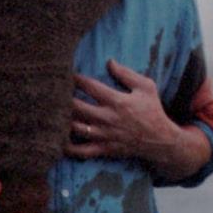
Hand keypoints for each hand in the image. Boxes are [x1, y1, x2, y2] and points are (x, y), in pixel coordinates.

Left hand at [68, 59, 210, 179]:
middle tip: (55, 93)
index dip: (76, 78)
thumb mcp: (146, 87)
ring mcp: (104, 135)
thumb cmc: (152, 110)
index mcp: (116, 101)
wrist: (160, 139)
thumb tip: (109, 61)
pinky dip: (68, 148)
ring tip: (53, 113)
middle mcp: (107, 118)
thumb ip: (126, 74)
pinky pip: (82, 151)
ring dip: (62, 120)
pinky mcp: (104, 149)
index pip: (90, 86)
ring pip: (75, 128)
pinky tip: (59, 140)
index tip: (67, 74)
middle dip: (63, 99)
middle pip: (76, 107)